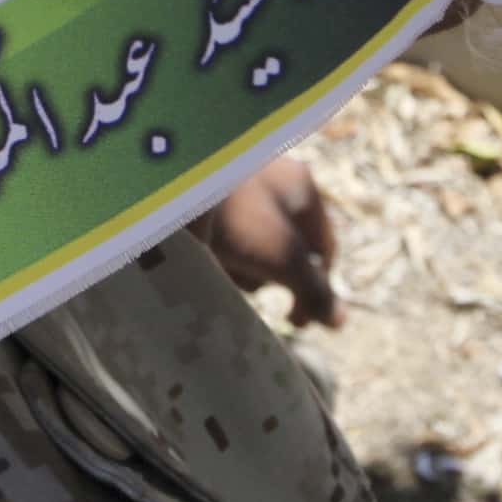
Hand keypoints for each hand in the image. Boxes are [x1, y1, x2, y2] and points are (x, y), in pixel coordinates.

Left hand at [199, 155, 340, 328]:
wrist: (163, 185)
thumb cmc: (233, 216)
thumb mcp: (283, 258)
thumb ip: (315, 291)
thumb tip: (338, 321)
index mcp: (301, 186)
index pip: (324, 250)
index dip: (317, 290)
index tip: (296, 321)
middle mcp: (272, 180)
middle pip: (284, 252)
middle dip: (267, 276)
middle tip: (245, 285)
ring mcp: (235, 187)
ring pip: (249, 247)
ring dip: (237, 266)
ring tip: (213, 263)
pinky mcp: (201, 199)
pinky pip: (216, 239)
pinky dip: (211, 253)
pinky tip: (194, 256)